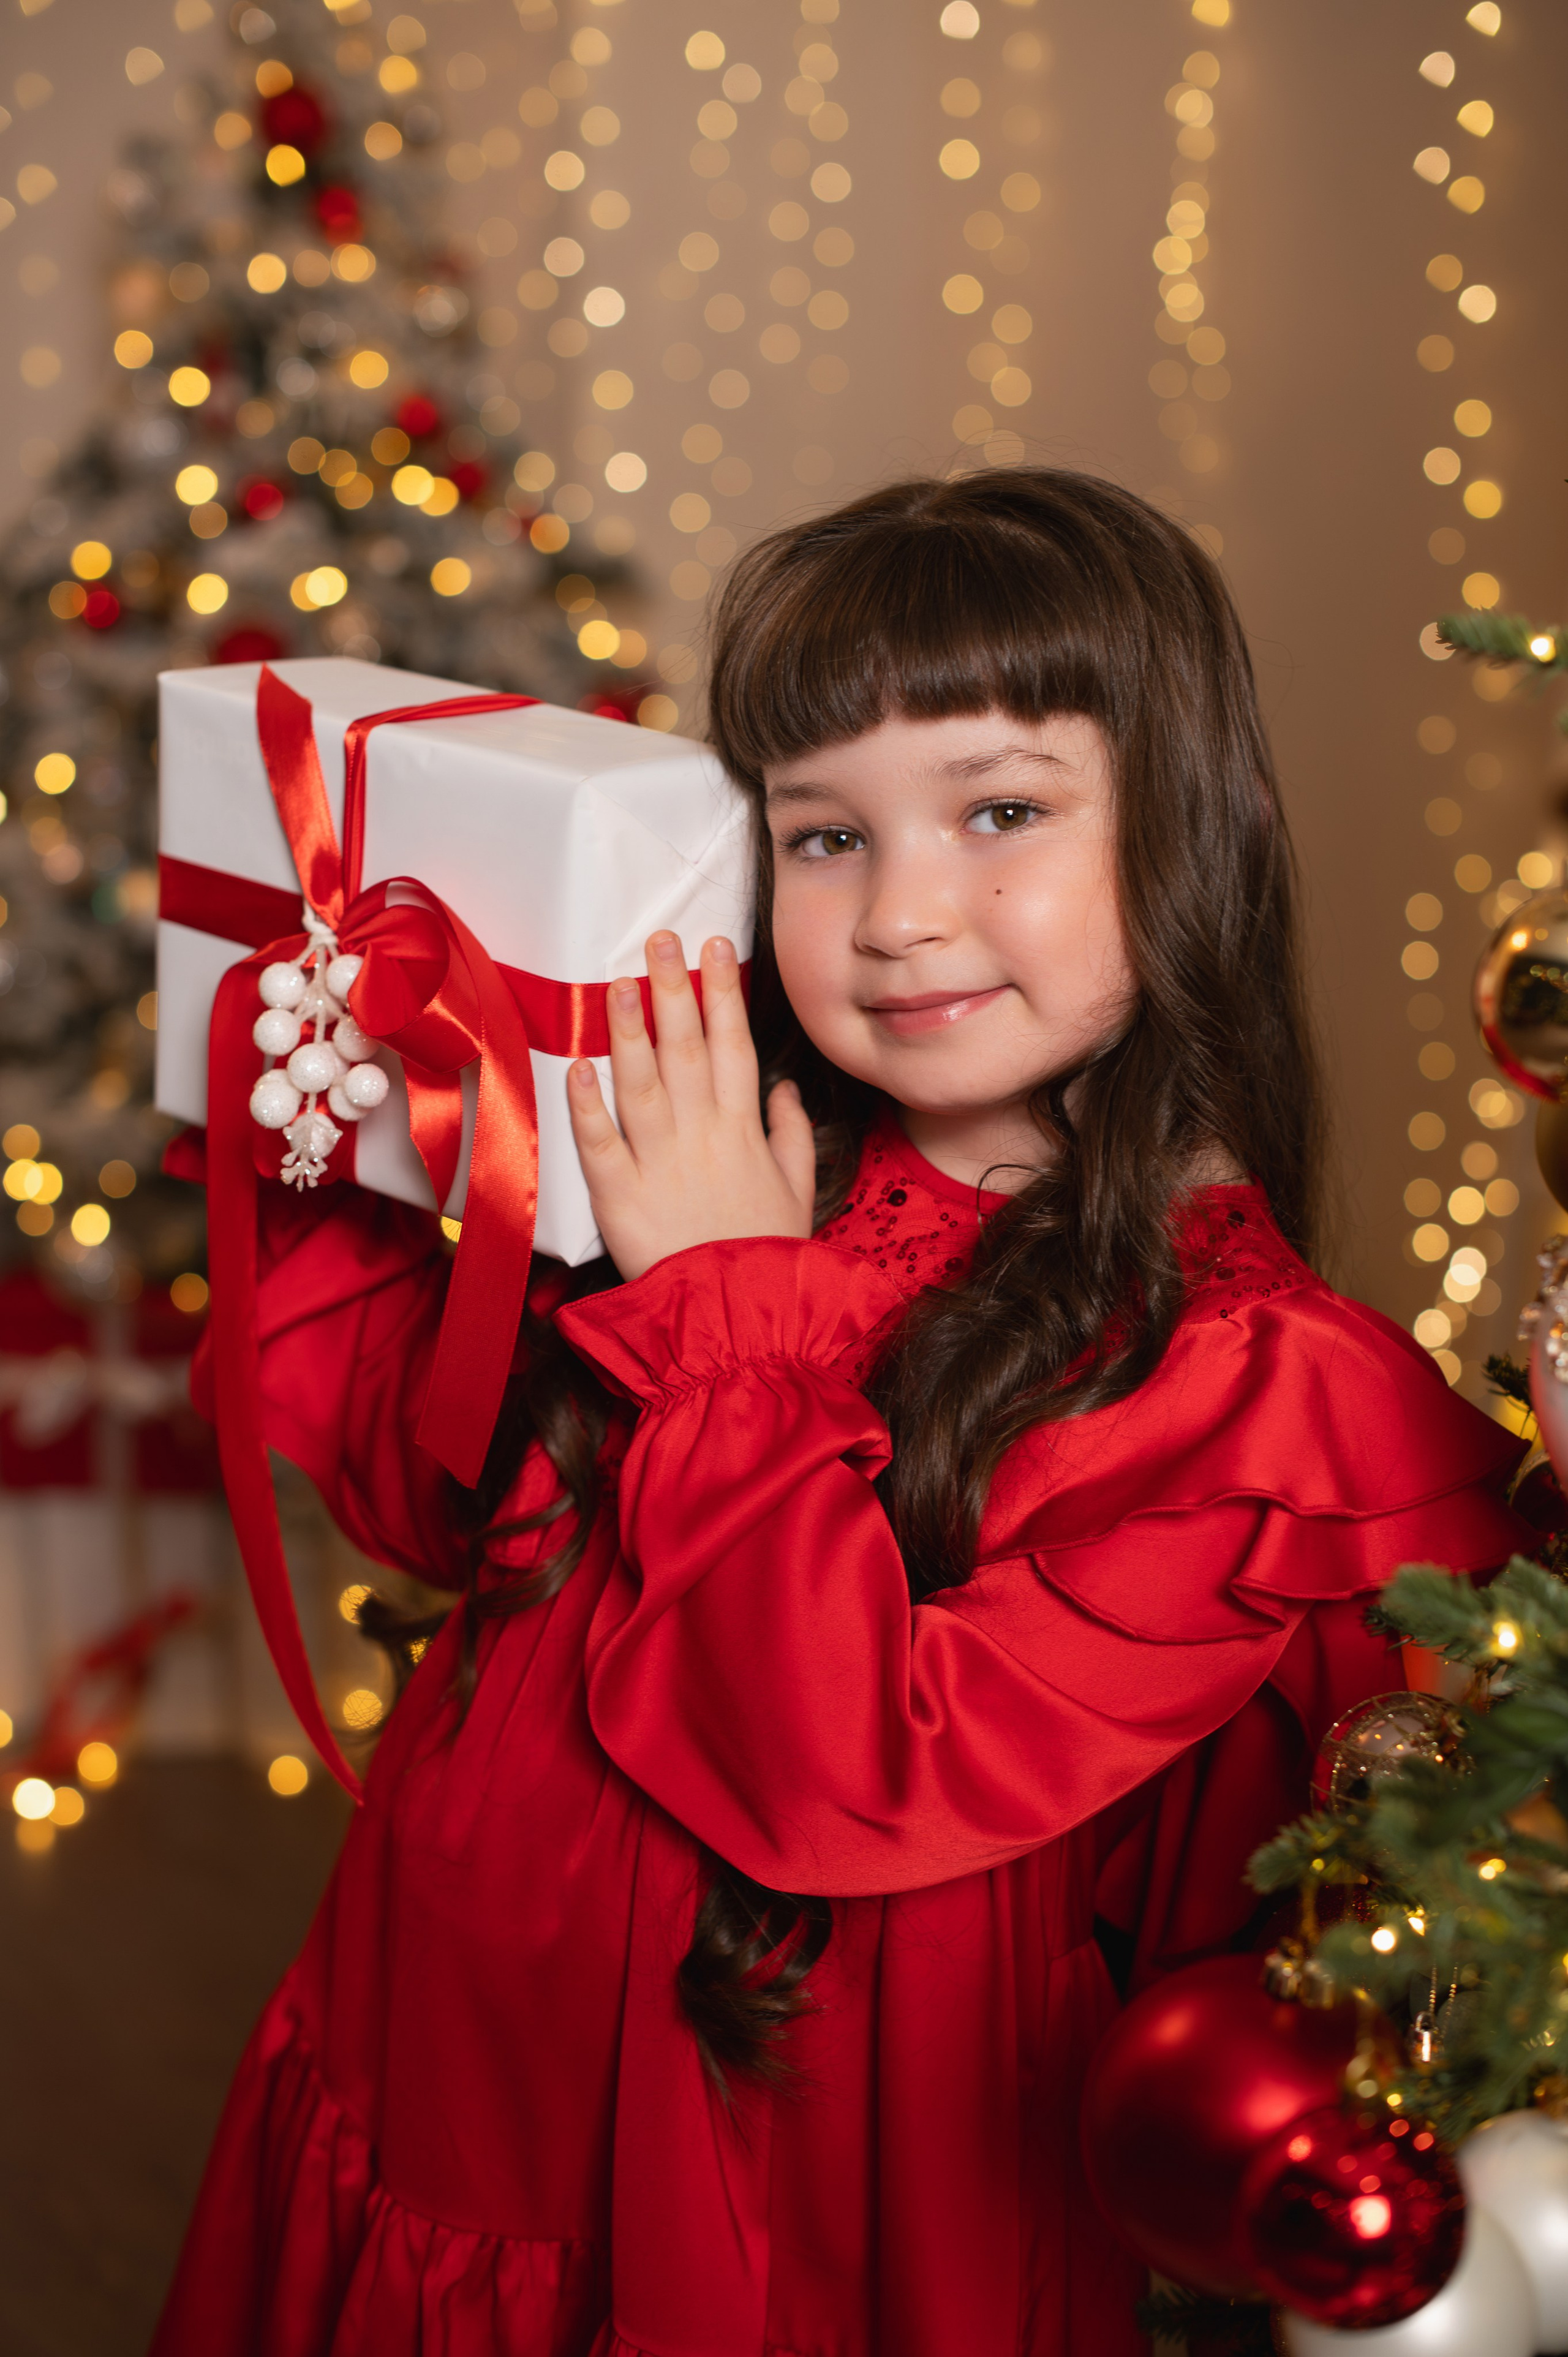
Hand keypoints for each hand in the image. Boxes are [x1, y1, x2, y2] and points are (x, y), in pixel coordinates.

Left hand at [567, 931, 817, 1281]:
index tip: (712, 949)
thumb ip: (791, 1134)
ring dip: (629, 1031)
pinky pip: (600, 1144)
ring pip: (642, 1084)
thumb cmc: (765, 1253)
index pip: (733, 1046)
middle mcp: (701, 1136)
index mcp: (744, 1131)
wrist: (738, 1317)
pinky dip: (588, 1106)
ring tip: (619, 983)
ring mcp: (659, 1164)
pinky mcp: (620, 1198)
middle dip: (672, 990)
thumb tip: (782, 1089)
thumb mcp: (798, 1190)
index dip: (722, 994)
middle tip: (659, 940)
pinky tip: (579, 1065)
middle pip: (686, 1050)